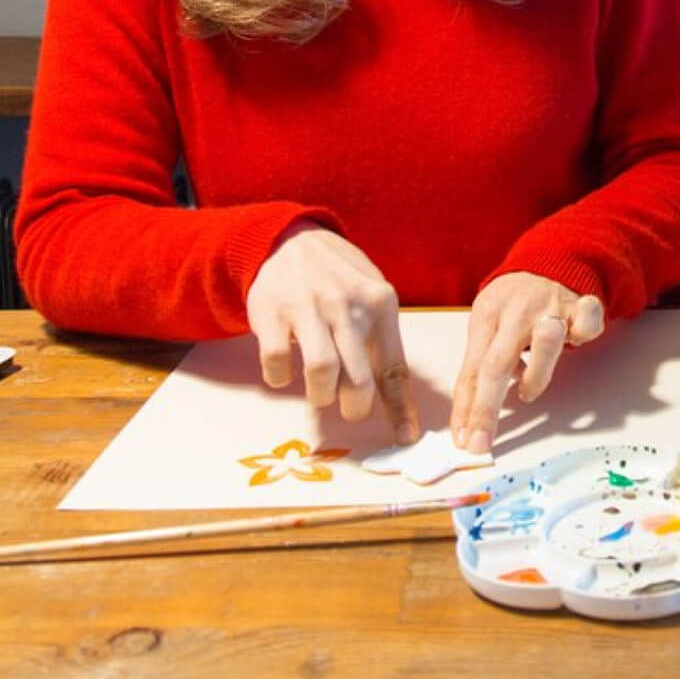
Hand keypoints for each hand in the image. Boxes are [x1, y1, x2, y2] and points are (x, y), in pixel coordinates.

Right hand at [245, 222, 418, 441]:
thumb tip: (397, 392)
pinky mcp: (274, 313)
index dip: (400, 408)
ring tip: (320, 391)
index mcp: (380, 303)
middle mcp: (348, 306)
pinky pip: (278, 362)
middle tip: (349, 408)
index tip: (405, 438)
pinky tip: (286, 369)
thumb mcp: (370, 294)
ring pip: (322, 374)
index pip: (394, 367)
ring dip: (320, 395)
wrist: (287, 240)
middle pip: (359, 379)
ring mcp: (309, 308)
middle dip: (355, 407)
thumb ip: (382, 336)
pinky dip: (281, 378)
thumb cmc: (336, 275)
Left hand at [450, 273, 604, 451]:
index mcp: (487, 316)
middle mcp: (516, 311)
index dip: (465, 408)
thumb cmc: (514, 305)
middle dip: (486, 409)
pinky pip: (587, 322)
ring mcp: (550, 307)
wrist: (551, 260)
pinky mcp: (582, 306)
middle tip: (480, 442)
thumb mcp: (488, 326)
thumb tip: (471, 417)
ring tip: (527, 392)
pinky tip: (575, 343)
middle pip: (496, 365)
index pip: (471, 370)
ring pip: (544, 344)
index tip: (462, 440)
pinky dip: (583, 335)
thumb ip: (483, 366)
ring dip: (534, 377)